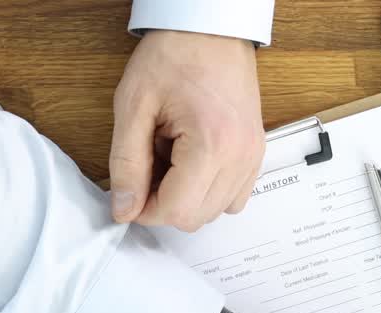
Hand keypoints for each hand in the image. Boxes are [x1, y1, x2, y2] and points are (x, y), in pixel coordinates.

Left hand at [110, 30, 265, 230]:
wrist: (208, 28)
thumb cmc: (174, 55)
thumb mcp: (133, 106)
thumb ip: (126, 164)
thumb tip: (124, 208)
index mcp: (211, 143)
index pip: (177, 211)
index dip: (146, 210)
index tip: (131, 193)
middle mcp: (240, 154)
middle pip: (197, 217)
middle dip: (165, 203)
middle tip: (147, 168)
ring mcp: (253, 154)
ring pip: (216, 211)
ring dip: (187, 198)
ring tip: (170, 159)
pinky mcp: (255, 152)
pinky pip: (234, 196)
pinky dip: (209, 191)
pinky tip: (191, 164)